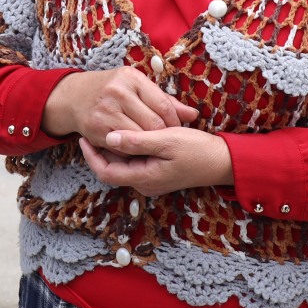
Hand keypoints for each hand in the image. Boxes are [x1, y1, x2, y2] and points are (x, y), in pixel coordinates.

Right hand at [42, 66, 198, 144]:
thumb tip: (192, 115)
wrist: (75, 96)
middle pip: (153, 124)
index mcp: (131, 78)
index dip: (175, 121)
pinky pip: (123, 146)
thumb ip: (164, 101)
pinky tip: (137, 149)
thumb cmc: (113, 90)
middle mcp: (117, 93)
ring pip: (139, 137)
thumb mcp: (137, 86)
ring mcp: (105, 111)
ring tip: (155, 146)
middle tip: (168, 141)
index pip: (163, 105)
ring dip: (149, 145)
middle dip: (164, 135)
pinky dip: (132, 150)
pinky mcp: (96, 129)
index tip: (178, 129)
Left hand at [80, 127, 233, 196]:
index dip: (91, 155)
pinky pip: (137, 162)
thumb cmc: (197, 150)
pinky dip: (131, 148)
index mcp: (144, 178)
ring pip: (125, 164)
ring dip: (117, 147)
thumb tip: (109, 137)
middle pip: (113, 168)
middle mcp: (145, 183)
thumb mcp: (166, 140)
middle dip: (102, 149)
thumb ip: (136, 141)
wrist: (224, 162)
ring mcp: (152, 179)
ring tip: (111, 125)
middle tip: (95, 127)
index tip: (83, 137)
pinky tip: (133, 131)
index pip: (105, 172)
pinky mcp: (160, 173)